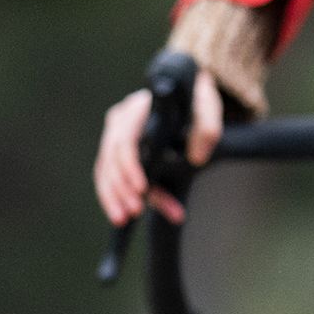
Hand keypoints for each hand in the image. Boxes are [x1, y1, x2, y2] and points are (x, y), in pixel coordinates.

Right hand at [93, 66, 221, 227]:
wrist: (189, 94)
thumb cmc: (197, 100)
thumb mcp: (208, 108)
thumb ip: (208, 128)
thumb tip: (197, 159)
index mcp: (138, 108)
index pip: (125, 140)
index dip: (130, 166)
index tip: (142, 188)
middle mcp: (121, 121)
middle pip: (110, 159)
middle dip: (120, 189)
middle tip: (133, 213)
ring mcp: (116, 136)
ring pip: (105, 171)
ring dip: (113, 197)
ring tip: (123, 220)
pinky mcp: (118, 152)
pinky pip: (110, 177)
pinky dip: (117, 197)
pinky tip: (126, 217)